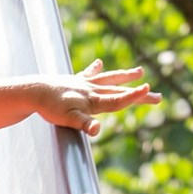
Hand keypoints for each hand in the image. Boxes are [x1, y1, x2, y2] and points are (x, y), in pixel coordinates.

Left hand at [35, 60, 160, 136]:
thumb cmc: (51, 108)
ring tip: (140, 71)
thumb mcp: (68, 119)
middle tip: (158, 97)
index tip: (149, 90)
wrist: (34, 91)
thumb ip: (84, 124)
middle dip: (139, 95)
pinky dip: (94, 69)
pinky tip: (99, 63)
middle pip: (120, 92)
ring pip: (109, 79)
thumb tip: (97, 130)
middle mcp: (92, 89)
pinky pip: (88, 74)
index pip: (118, 100)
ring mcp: (84, 84)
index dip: (134, 97)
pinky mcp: (74, 81)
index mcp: (93, 100)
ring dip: (124, 77)